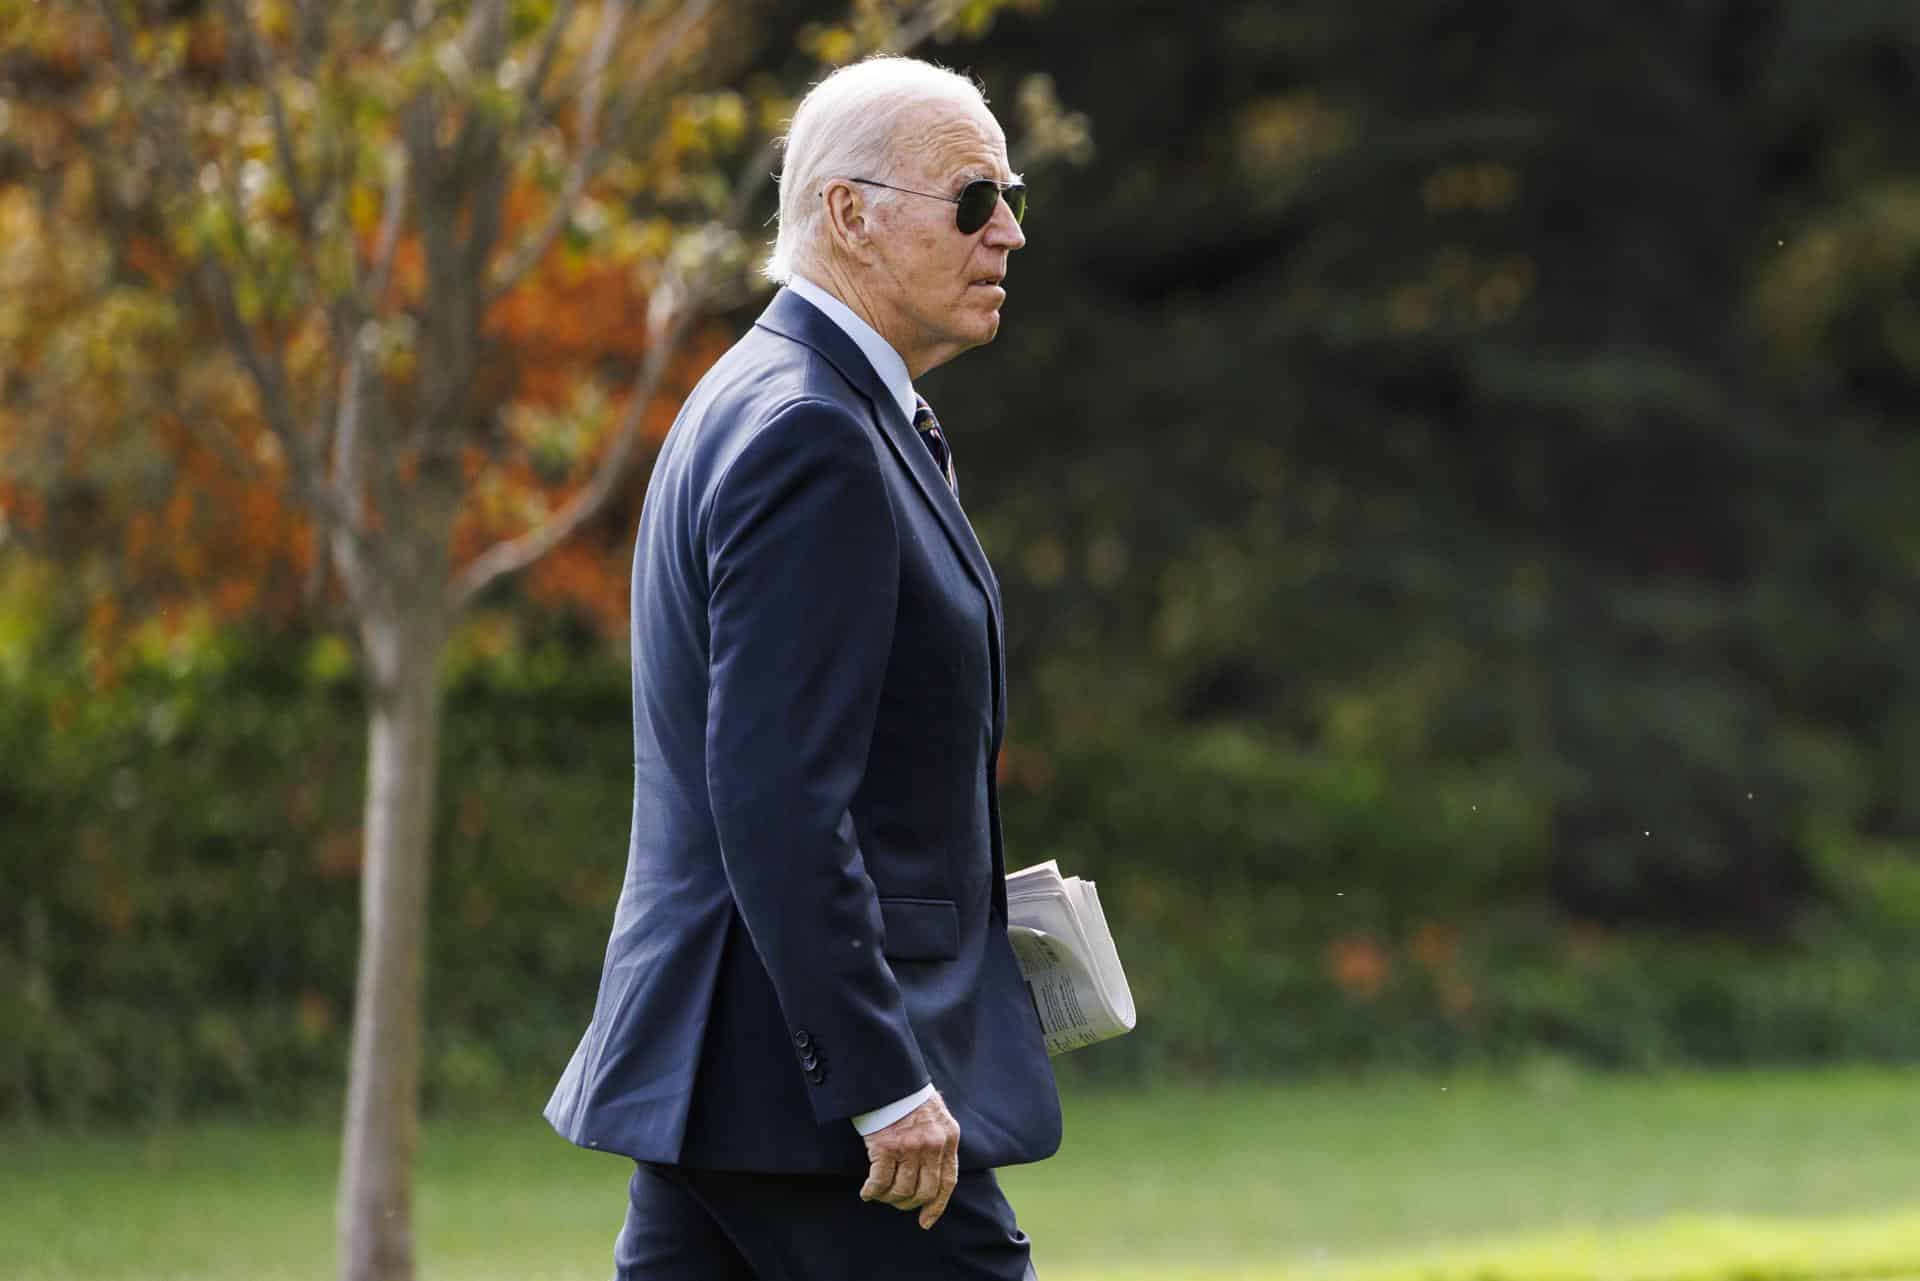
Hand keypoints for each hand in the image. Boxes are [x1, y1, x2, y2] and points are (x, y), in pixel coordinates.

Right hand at [859, 1089, 960, 1229]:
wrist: (888, 1078)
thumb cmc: (908, 1097)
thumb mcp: (936, 1117)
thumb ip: (938, 1142)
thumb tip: (932, 1174)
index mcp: (949, 1138)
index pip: (948, 1181)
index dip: (937, 1206)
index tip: (926, 1221)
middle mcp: (932, 1145)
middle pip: (924, 1191)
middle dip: (909, 1203)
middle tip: (896, 1202)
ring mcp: (909, 1147)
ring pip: (901, 1190)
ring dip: (888, 1198)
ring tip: (880, 1195)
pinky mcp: (885, 1147)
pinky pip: (879, 1182)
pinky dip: (871, 1192)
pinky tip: (866, 1192)